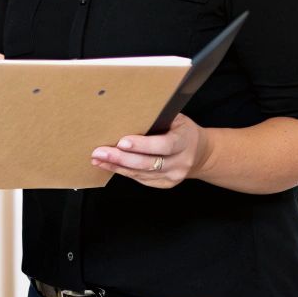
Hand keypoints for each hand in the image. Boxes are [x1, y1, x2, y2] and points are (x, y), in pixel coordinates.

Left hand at [91, 114, 207, 188]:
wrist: (199, 153)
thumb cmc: (182, 130)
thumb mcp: (177, 119)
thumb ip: (157, 119)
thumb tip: (128, 113)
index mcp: (184, 141)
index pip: (163, 145)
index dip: (142, 145)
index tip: (122, 142)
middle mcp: (180, 162)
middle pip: (148, 163)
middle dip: (121, 158)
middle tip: (100, 152)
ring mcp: (173, 176)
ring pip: (141, 173)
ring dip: (117, 166)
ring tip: (98, 158)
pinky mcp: (164, 184)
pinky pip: (140, 179)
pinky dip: (122, 172)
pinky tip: (108, 165)